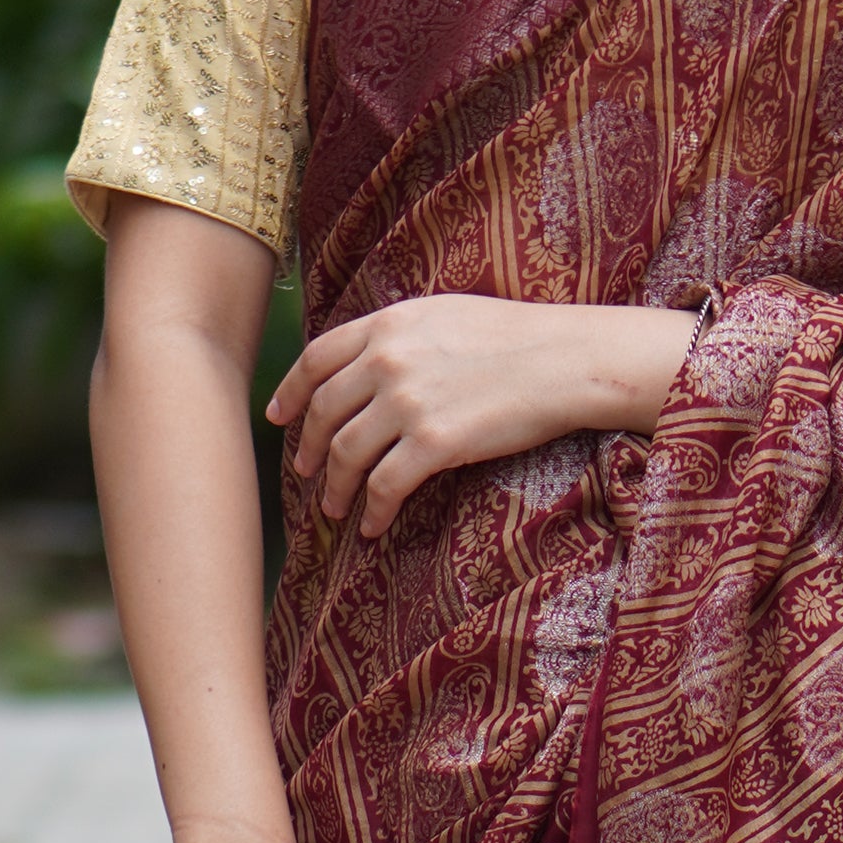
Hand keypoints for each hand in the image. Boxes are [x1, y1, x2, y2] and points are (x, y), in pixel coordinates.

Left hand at [267, 296, 696, 534]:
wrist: (563, 360)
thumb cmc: (515, 338)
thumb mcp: (443, 315)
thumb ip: (398, 336)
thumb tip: (368, 362)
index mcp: (387, 325)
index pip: (317, 359)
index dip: (291, 391)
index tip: (279, 416)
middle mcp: (387, 361)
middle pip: (323, 411)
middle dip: (306, 447)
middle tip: (304, 471)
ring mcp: (407, 402)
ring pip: (345, 453)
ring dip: (334, 486)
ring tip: (333, 507)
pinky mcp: (434, 443)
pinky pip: (385, 487)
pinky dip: (373, 511)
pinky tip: (374, 527)